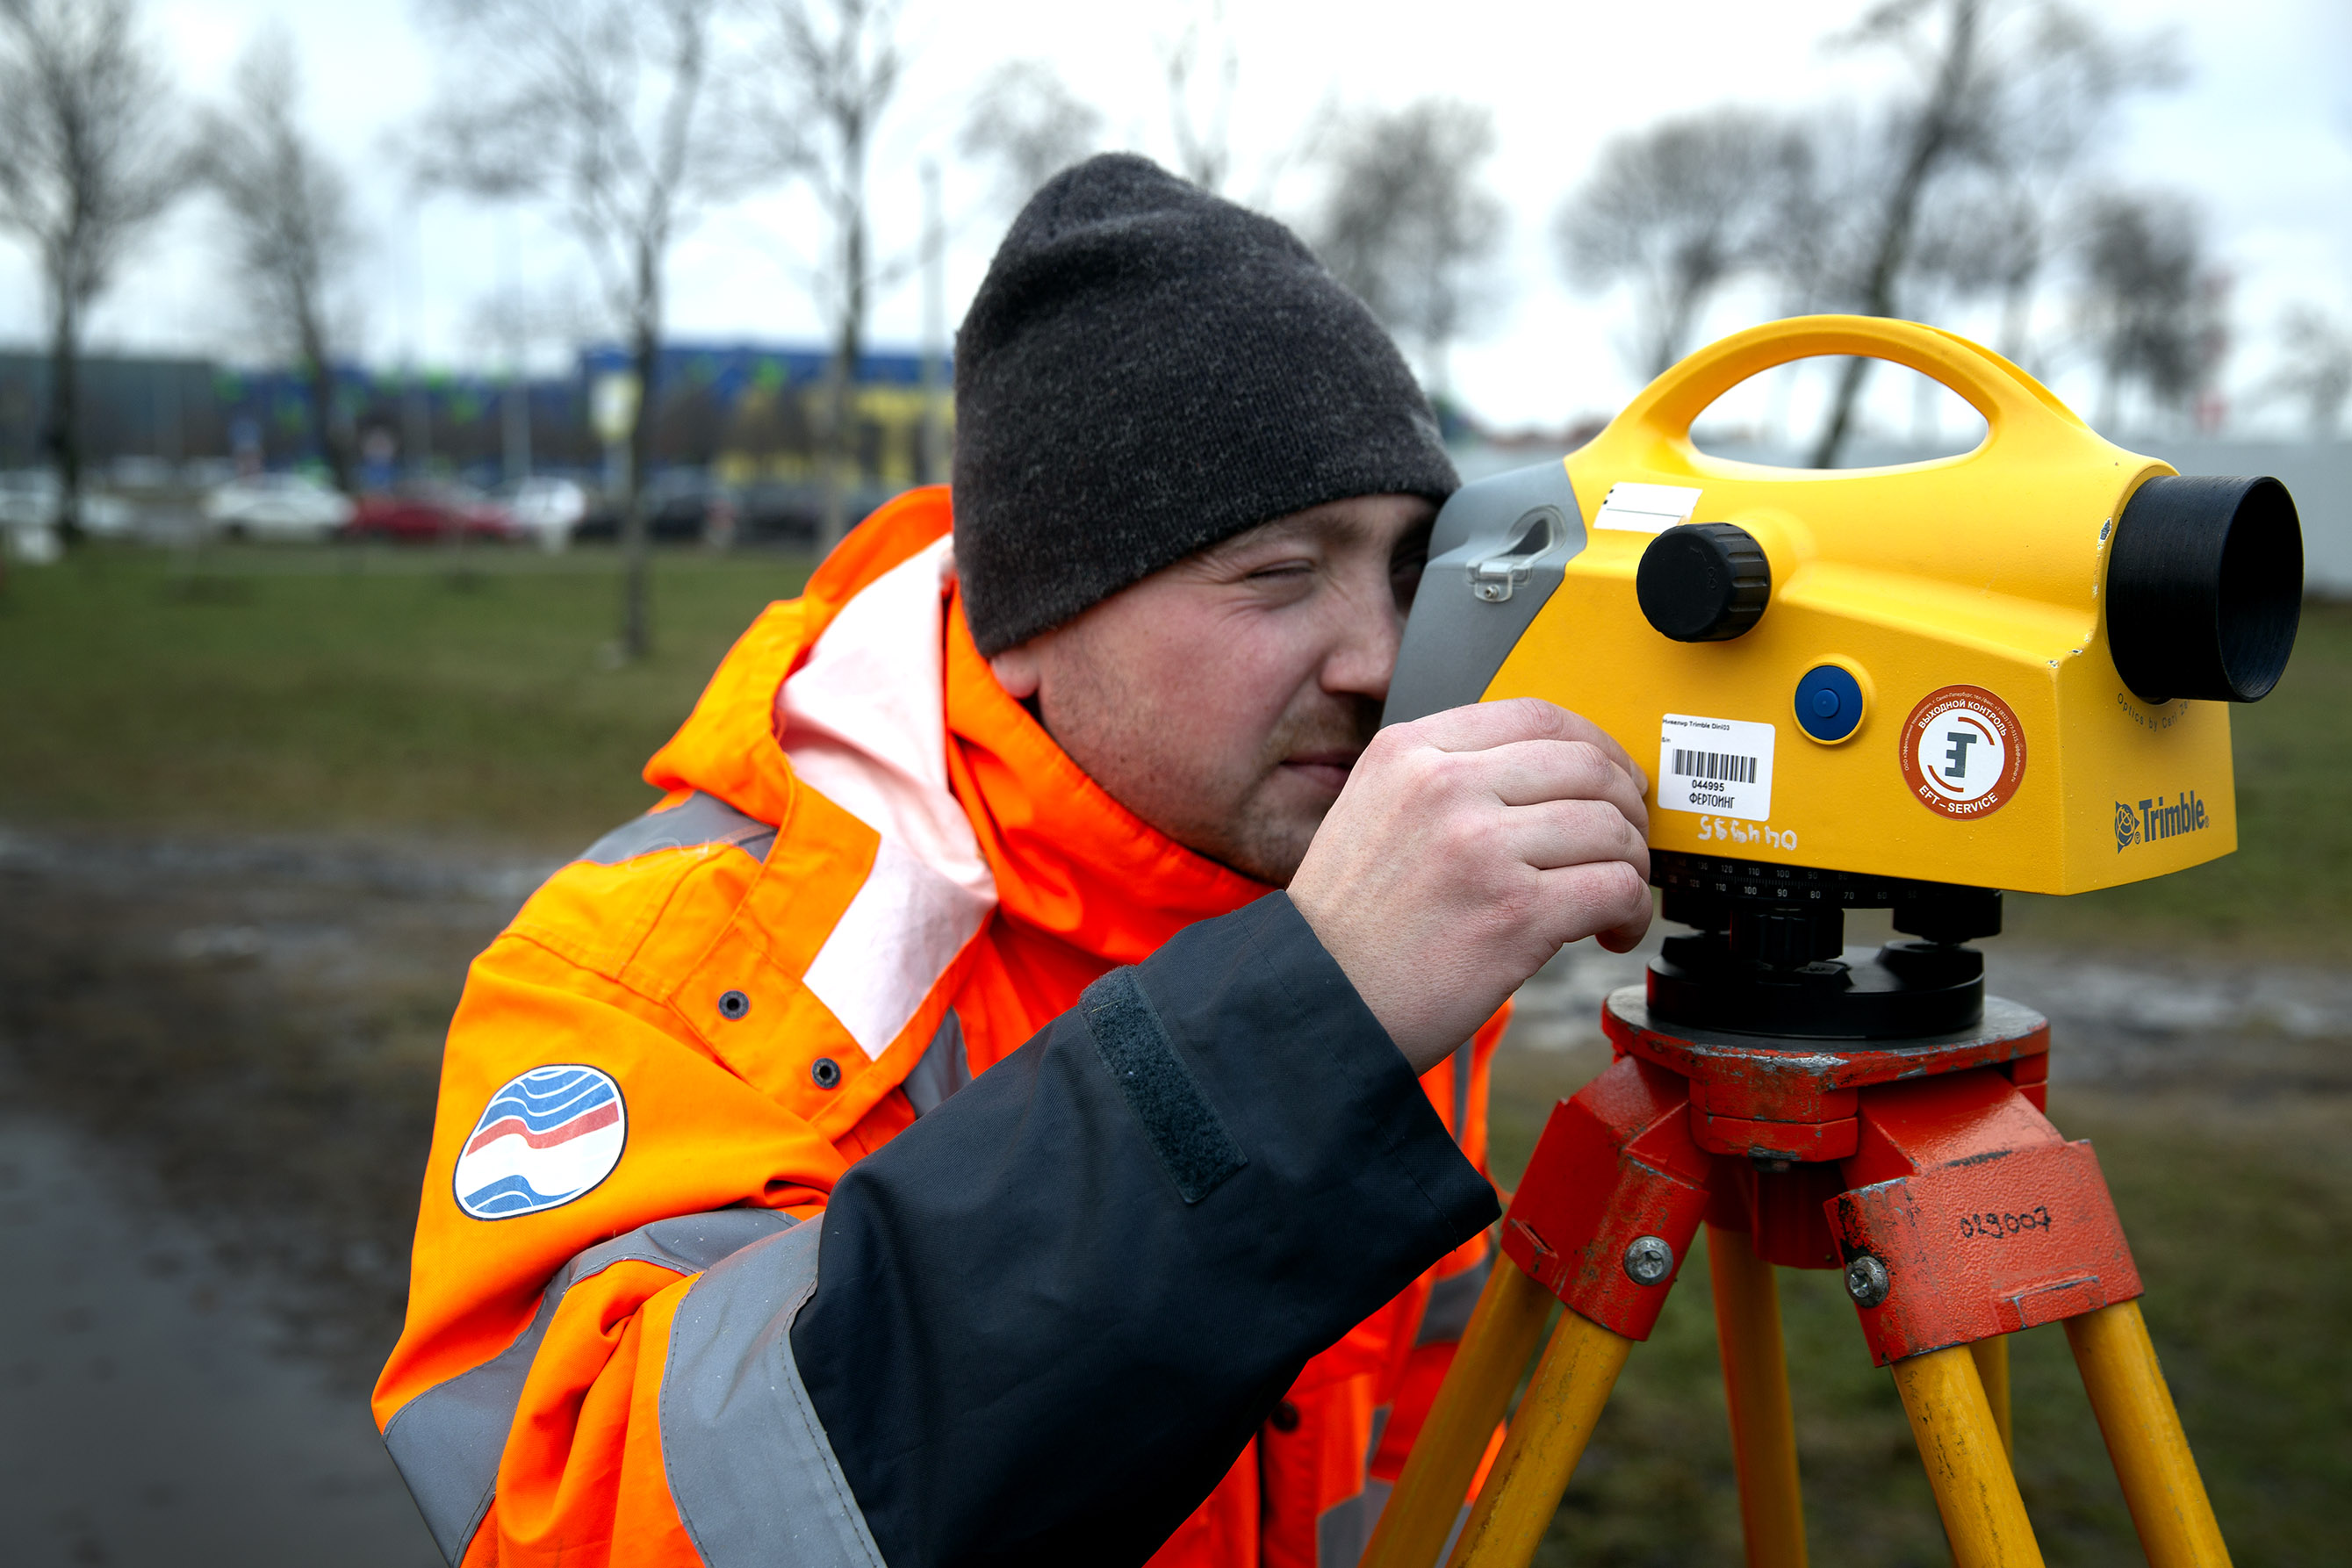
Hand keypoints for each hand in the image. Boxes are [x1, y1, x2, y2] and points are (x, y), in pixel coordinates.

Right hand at [1289, 698, 1651, 1072]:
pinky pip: (1615, 888)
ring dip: (1633, 865)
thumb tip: (1548, 781)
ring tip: (1617, 897)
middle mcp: (1445, 786)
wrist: (1316, 1003)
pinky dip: (1632, 912)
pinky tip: (1611, 932)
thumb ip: (1444, 779)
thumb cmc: (1347, 927)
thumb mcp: (1372, 811)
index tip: (1613, 776)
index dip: (1596, 743)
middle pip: (1586, 765)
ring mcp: (1481, 847)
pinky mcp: (1515, 912)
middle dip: (1627, 805)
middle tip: (1627, 843)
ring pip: (1610, 827)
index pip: (1537, 715)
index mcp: (1409, 753)